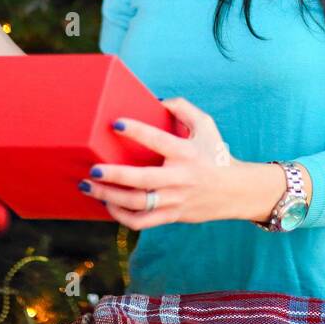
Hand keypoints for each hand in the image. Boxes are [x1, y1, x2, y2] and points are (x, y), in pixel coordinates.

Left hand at [78, 97, 261, 228]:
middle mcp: (180, 177)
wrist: (235, 191)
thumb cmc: (216, 154)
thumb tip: (158, 101)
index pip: (158, 140)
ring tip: (89, 187)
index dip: (137, 131)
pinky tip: (108, 205)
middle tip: (92, 170)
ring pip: (138, 204)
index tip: (116, 124)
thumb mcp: (206, 126)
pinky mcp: (172, 215)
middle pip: (142, 180)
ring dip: (110, 197)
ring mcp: (175, 199)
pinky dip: (121, 217)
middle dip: (114, 176)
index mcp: (186, 152)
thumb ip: (183, 109)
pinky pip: (142, 222)